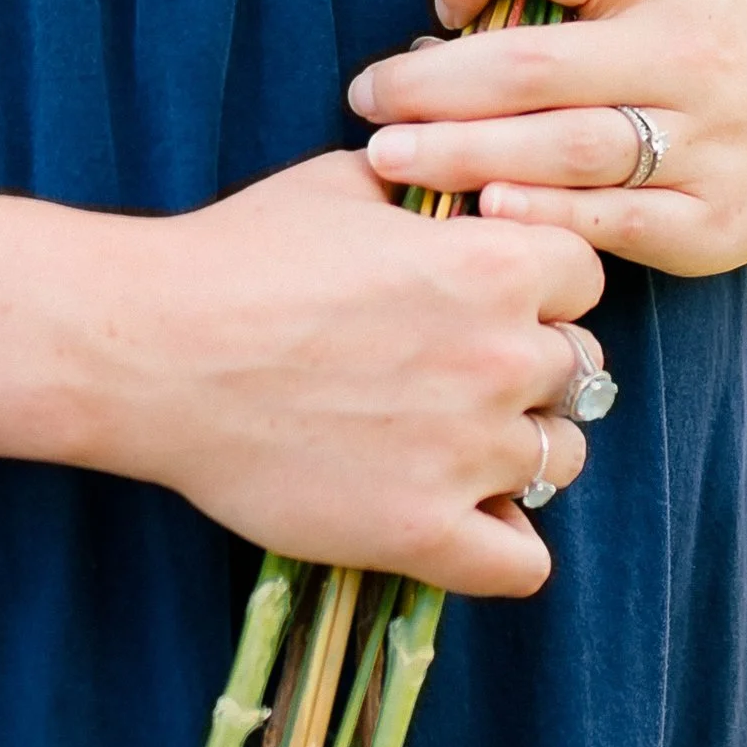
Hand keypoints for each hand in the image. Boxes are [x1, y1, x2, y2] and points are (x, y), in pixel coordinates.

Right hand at [108, 151, 604, 596]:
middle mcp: (500, 357)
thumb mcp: (348, 182)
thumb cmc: (244, 252)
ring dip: (523, 448)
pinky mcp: (421, 533)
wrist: (160, 349)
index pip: (585, 276)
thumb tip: (460, 184)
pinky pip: (523, 564)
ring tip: (457, 438)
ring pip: (562, 461)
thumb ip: (428, 189)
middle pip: (580, 369)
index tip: (498, 289)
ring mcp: (467, 453)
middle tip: (465, 366)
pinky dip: (504, 542)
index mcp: (491, 263)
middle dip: (533, 362)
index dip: (544, 280)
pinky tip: (462, 515)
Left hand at [345, 0, 746, 277]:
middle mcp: (682, 52)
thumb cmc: (701, 39)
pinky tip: (485, 215)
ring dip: (465, 155)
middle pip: (534, 65)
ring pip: (566, 148)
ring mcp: (702, 141)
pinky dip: (544, 218)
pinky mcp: (711, 224)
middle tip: (366, 102)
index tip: (436, 3)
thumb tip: (433, 30)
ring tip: (389, 160)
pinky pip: (614, 223)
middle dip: (432, 86)